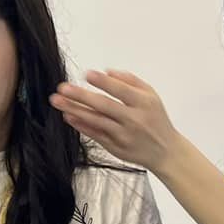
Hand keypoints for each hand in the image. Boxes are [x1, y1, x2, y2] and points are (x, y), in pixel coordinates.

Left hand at [51, 70, 179, 174]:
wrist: (165, 152)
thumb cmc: (156, 119)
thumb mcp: (151, 95)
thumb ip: (130, 81)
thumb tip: (107, 72)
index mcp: (144, 104)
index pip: (121, 91)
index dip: (103, 83)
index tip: (87, 74)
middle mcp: (134, 120)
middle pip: (104, 106)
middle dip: (81, 96)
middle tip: (62, 88)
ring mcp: (123, 135)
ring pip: (96, 121)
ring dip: (75, 110)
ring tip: (58, 101)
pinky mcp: (115, 148)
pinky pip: (95, 134)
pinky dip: (81, 125)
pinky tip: (68, 116)